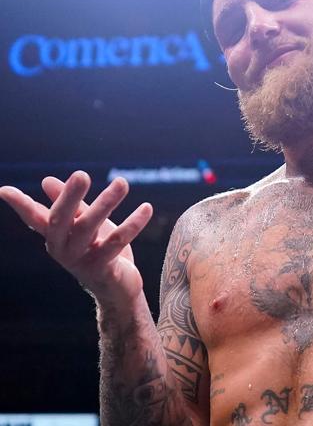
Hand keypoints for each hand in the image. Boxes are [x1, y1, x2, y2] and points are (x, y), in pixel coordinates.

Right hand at [0, 171, 152, 303]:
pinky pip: (117, 242)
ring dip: (106, 203)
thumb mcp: (84, 225)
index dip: (20, 204)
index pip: (34, 217)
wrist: (117, 290)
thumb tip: (45, 181)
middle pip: (61, 219)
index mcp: (55, 236)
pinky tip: (147, 208)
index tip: (3, 190)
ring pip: (89, 228)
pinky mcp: (102, 268)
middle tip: (81, 174)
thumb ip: (72, 205)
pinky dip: (133, 223)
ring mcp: (80, 260)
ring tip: (122, 182)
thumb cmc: (99, 252)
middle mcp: (62, 248)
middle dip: (70, 196)